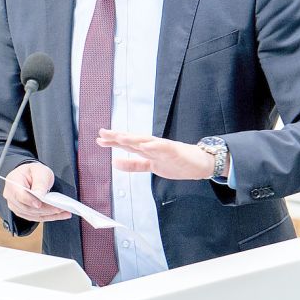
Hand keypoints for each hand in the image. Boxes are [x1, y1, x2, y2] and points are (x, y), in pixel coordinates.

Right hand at [3, 163, 71, 222]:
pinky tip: (59, 215)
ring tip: (64, 212)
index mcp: (13, 182)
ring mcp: (15, 206)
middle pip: (27, 207)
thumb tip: (39, 195)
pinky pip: (35, 217)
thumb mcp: (40, 171)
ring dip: (49, 215)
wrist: (30, 176)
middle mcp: (11, 195)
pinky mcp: (22, 212)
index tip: (40, 204)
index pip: (19, 194)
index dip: (29, 200)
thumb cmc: (34, 172)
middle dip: (45, 209)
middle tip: (60, 208)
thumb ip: (39, 182)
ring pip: (32, 215)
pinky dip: (48, 217)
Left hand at [96, 130, 223, 179]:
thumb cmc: (177, 163)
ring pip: (145, 141)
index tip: (99, 139)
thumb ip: (133, 165)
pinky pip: (163, 148)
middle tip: (102, 133)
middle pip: (132, 139)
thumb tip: (114, 163)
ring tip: (119, 137)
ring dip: (132, 138)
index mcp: (147, 149)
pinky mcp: (174, 151)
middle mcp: (153, 145)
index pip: (127, 144)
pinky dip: (153, 146)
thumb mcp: (151, 166)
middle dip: (117, 136)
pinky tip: (144, 145)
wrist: (200, 164)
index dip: (113, 141)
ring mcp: (163, 147)